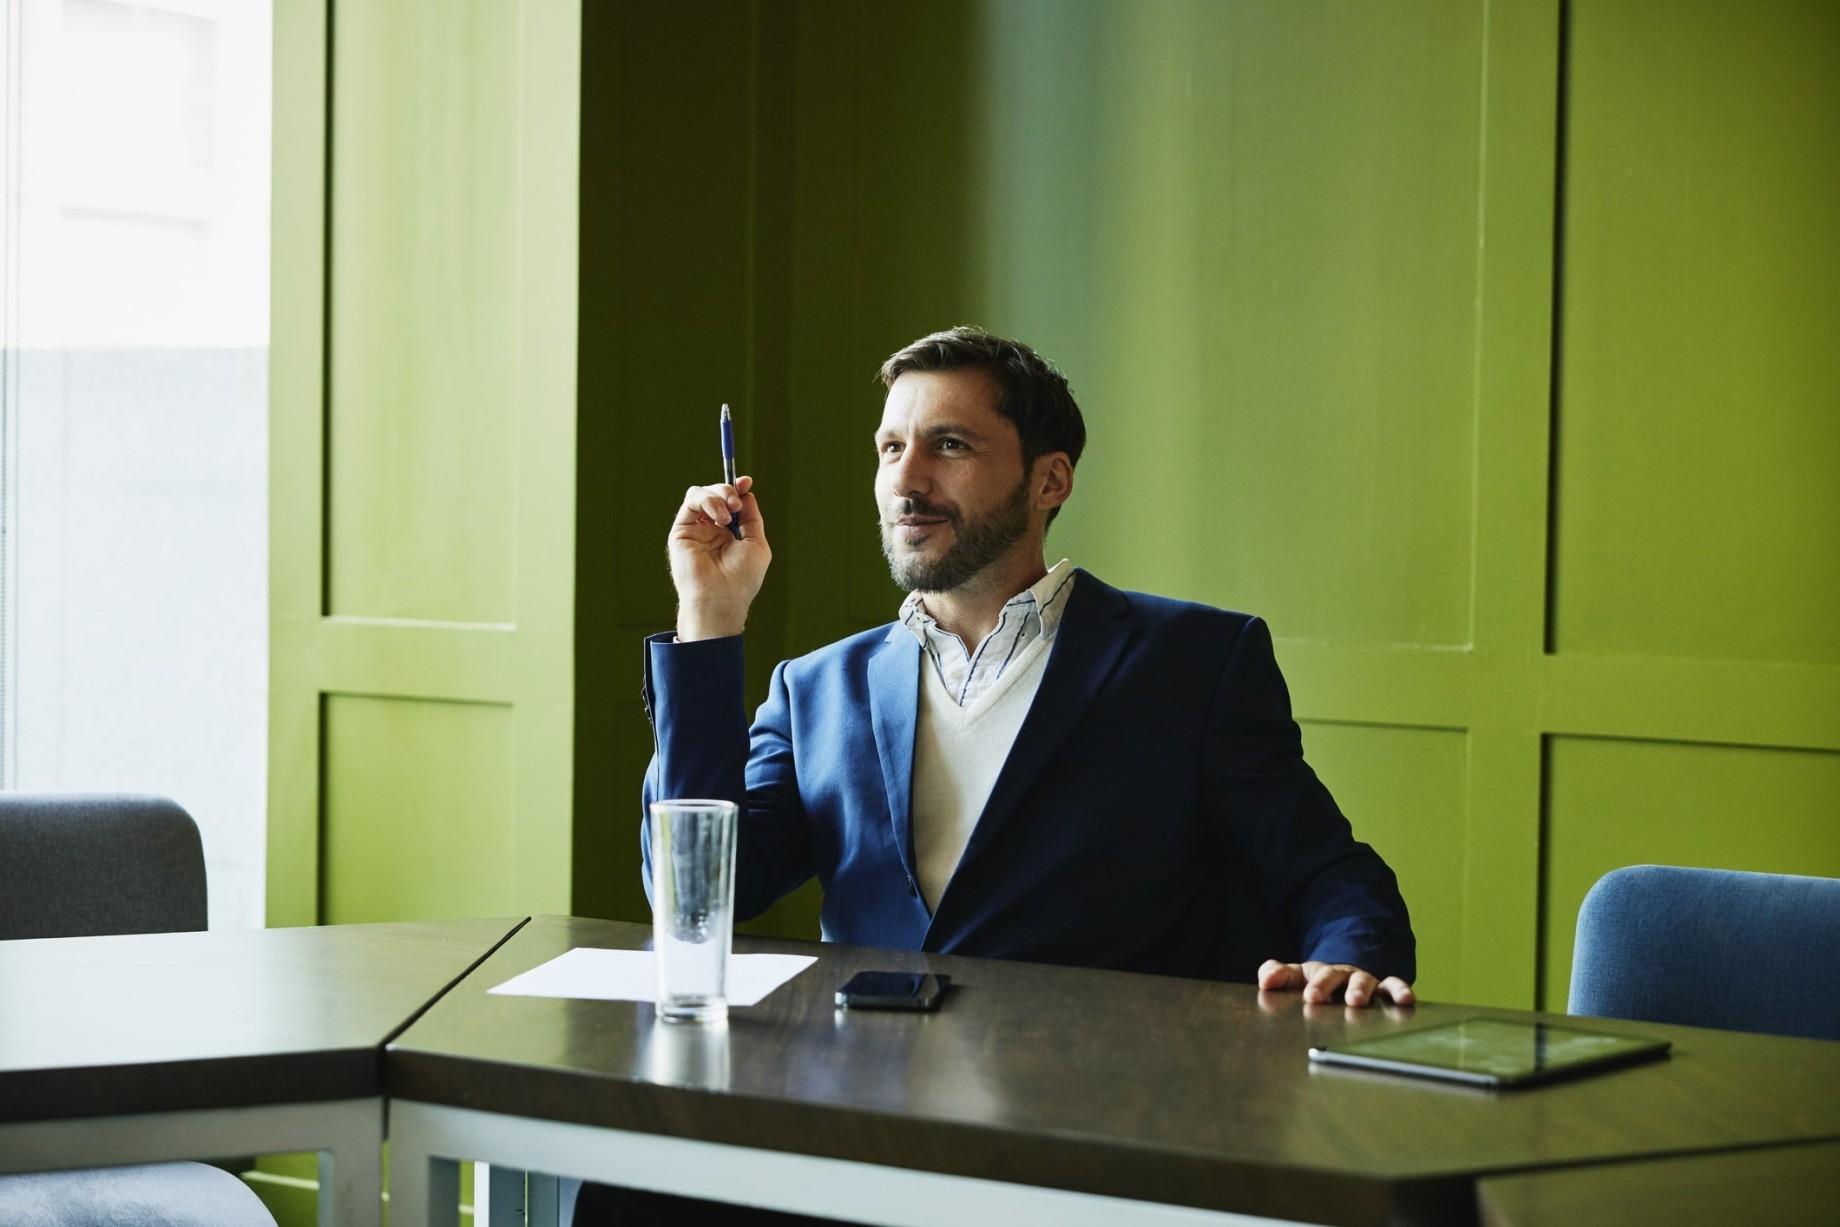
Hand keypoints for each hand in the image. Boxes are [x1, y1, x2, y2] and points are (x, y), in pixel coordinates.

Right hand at [669, 476, 770, 640]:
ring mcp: (695, 529)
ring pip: (701, 493)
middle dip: (729, 491)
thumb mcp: (756, 543)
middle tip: (737, 505)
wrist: (722, 598)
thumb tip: (746, 492)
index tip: (746, 482)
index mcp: (728, 533)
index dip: (737, 489)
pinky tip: (719, 518)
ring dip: (719, 496)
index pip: (729, 502)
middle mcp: (709, 529)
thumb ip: (752, 517)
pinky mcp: (681, 530)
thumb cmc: (741, 579)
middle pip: (716, 493)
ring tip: (728, 516)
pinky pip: (691, 501)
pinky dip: (707, 500)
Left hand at [1257, 959, 1414, 1007]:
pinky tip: (1406, 999)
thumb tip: (1265, 980)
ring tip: (1357, 1001)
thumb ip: (1277, 974)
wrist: (1350, 972)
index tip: (1294, 992)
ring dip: (1359, 990)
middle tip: (1315, 997)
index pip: (1302, 973)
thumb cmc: (1321, 980)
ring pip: (1363, 980)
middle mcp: (1341, 974)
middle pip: (1333, 975)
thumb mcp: (1297, 976)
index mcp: (1317, 972)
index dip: (1292, 979)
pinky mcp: (1385, 988)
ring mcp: (1364, 980)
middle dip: (1324, 985)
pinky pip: (1394, 985)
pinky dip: (1400, 990)